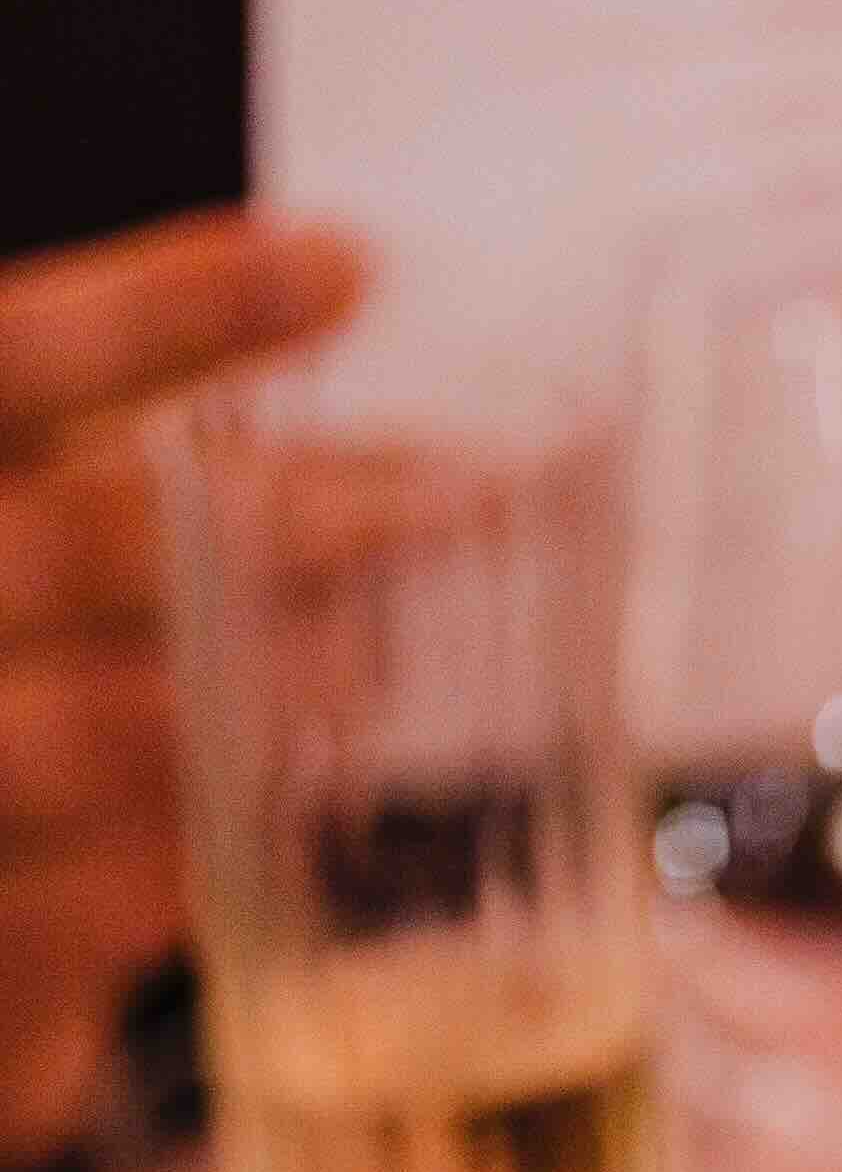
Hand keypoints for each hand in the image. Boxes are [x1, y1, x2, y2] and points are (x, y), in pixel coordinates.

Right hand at [0, 211, 363, 1164]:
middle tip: (467, 498)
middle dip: (298, 521)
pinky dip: (207, 855)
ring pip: (89, 735)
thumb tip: (351, 337)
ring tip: (382, 663)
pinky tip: (297, 828)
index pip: (13, 359)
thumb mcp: (37, 536)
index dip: (166, 311)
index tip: (343, 266)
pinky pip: (91, 905)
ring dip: (271, 697)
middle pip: (86, 544)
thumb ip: (128, 482)